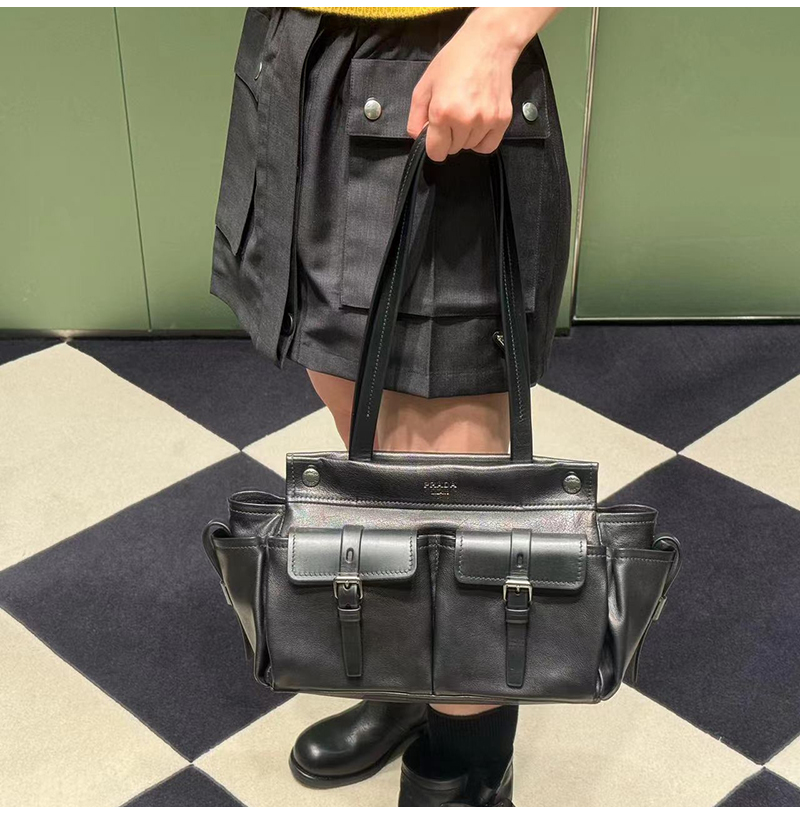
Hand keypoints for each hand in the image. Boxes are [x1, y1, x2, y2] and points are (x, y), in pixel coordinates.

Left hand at [406, 8, 560, 160]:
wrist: (488, 43)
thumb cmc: (454, 61)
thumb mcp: (425, 85)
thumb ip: (415, 117)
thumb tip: (418, 138)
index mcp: (442, 113)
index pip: (436, 153)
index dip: (433, 145)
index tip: (436, 134)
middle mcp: (465, 120)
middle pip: (453, 150)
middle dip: (449, 138)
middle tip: (453, 114)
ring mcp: (485, 121)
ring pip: (470, 147)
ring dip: (466, 137)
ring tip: (467, 113)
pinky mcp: (502, 120)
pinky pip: (488, 146)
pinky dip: (481, 141)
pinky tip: (478, 126)